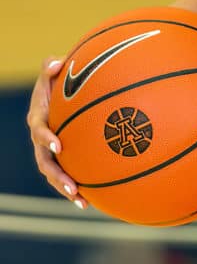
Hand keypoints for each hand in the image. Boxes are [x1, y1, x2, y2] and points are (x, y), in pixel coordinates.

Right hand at [26, 56, 87, 208]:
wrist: (60, 90)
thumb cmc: (56, 79)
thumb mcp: (50, 70)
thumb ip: (50, 65)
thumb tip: (56, 62)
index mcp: (38, 117)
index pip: (39, 129)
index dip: (46, 138)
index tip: (59, 145)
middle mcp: (41, 138)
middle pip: (44, 162)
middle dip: (57, 176)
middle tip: (71, 187)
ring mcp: (49, 150)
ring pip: (54, 173)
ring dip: (65, 188)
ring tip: (81, 201)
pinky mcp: (61, 156)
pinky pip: (66, 172)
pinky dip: (77, 186)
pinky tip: (91, 199)